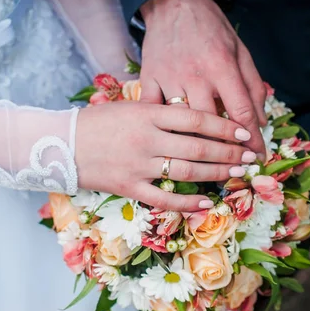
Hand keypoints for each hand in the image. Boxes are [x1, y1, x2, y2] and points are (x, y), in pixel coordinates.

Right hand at [75, 102, 257, 211]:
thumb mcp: (128, 107)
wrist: (60, 145)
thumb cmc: (96, 122)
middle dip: (229, 152)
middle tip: (249, 157)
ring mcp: (138, 165)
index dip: (224, 127)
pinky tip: (205, 203)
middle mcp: (147, 139)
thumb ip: (159, 112)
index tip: (243, 133)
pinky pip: (163, 198)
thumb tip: (194, 118)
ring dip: (217, 174)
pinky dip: (186, 203)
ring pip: (187, 171)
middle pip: (198, 147)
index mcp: (147, 113)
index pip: (196, 119)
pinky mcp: (129, 187)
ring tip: (237, 174)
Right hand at [140, 0, 266, 157]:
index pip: (240, 110)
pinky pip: (154, 112)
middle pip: (209, 124)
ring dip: (194, 146)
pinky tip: (170, 143)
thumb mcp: (240, 51)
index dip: (251, 139)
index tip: (257, 156)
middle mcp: (194, 74)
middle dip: (224, 149)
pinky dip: (161, 129)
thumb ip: (252, 85)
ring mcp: (167, 77)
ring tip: (208, 164)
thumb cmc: (212, 28)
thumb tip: (259, 121)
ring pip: (179, 122)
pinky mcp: (148, 79)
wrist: (174, 4)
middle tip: (235, 166)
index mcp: (221, 65)